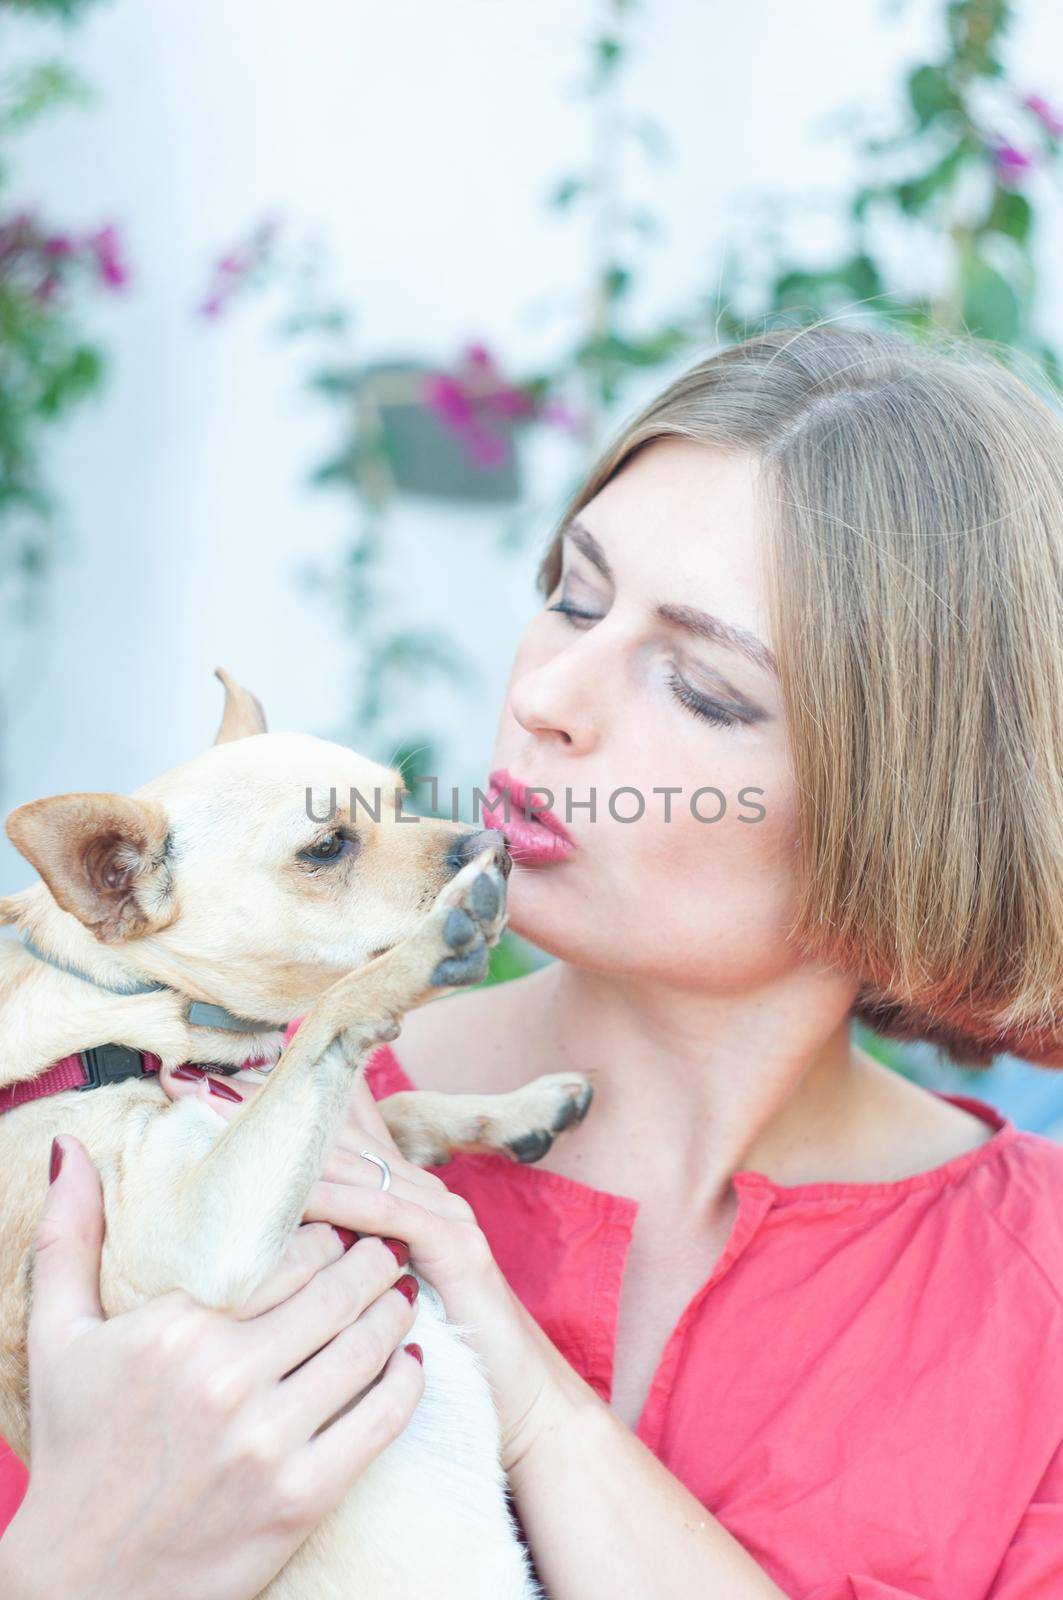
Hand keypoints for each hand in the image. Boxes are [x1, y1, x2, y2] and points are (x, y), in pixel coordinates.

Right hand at [0, 1134, 424, 1599]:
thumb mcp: (60, 1337)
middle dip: (373, 1261)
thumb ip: (69, 1235)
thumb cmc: (76, 1449)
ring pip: (369, 1345)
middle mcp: (227, 1379)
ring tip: (400, 1293)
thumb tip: (76, 1149)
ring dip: (394, 1310)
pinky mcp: (303, 1498)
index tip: (337, 1228)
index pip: (291, 1252)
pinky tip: (407, 1360)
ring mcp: (269, 1442)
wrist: (84, 1585)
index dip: (326, 1233)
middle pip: (340, 1291)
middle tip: (385, 1250)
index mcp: (177, 1328)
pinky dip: (406, 1380)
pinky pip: (384, 1418)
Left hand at [162, 1063, 574, 1470]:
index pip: (336, 1135)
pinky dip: (339, 1201)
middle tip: (199, 1094)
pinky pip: (387, 1213)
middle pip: (339, 1137)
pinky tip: (295, 1196)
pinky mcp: (456, 1247)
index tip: (205, 1090)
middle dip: (271, 1115)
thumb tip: (252, 1257)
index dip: (280, 1107)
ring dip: (292, 1151)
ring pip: (357, 1168)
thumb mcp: (368, 1304)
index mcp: (400, 1198)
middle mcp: (422, 1192)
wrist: (520, 1403)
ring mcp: (443, 1214)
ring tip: (234, 1133)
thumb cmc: (437, 1359)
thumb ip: (327, 1268)